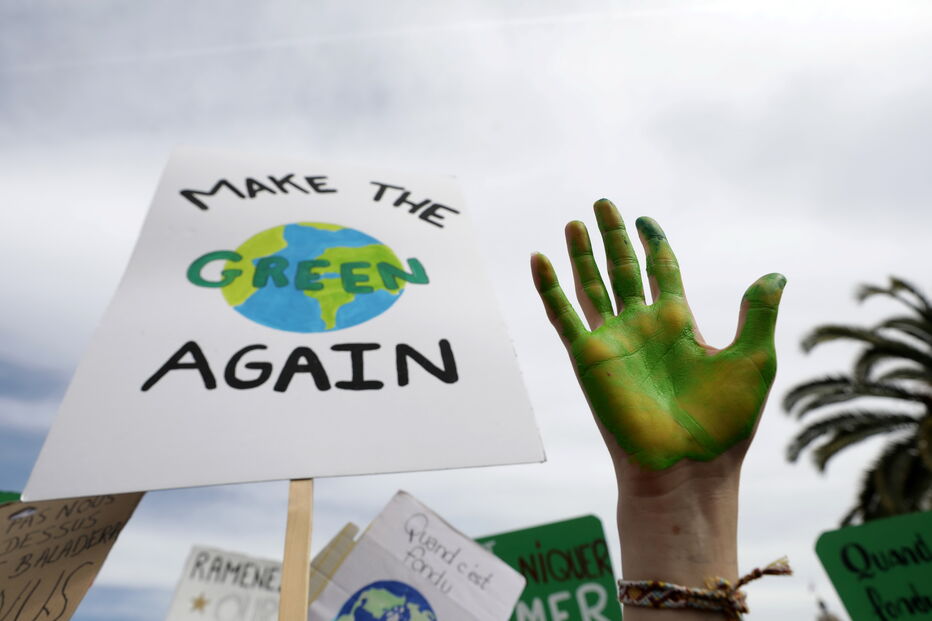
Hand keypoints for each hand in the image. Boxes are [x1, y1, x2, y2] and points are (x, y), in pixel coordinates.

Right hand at [531, 199, 785, 471]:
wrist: (686, 468)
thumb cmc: (723, 425)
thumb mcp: (753, 360)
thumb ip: (757, 314)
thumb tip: (775, 273)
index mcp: (678, 323)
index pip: (661, 270)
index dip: (653, 243)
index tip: (646, 220)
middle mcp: (641, 326)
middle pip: (622, 269)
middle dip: (613, 237)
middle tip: (603, 203)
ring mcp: (612, 340)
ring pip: (591, 285)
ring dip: (582, 254)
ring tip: (575, 222)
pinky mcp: (588, 357)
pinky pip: (563, 315)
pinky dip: (549, 287)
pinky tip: (540, 259)